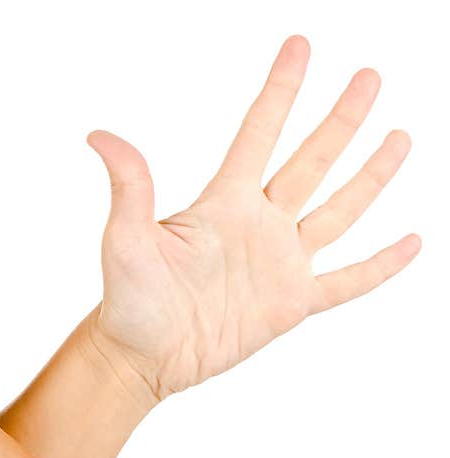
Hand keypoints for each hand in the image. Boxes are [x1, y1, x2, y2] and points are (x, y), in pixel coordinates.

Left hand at [87, 36, 418, 402]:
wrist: (142, 357)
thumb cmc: (128, 299)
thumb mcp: (125, 239)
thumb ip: (129, 187)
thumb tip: (98, 136)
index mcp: (224, 203)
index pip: (259, 133)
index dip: (281, 90)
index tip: (299, 47)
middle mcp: (258, 225)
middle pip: (311, 161)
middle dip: (341, 120)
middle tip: (369, 77)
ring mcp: (279, 263)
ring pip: (338, 210)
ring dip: (370, 176)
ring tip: (400, 137)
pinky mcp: (291, 303)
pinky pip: (347, 281)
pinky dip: (379, 265)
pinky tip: (412, 242)